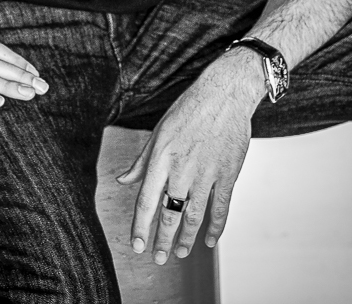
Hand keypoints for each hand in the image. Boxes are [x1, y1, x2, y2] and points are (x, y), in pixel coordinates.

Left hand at [117, 50, 263, 263]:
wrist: (224, 93)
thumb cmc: (190, 108)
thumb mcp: (159, 131)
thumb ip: (142, 160)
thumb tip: (123, 180)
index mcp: (161, 157)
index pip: (146, 201)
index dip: (140, 227)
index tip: (137, 245)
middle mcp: (182, 168)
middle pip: (169, 213)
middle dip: (162, 240)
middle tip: (159, 257)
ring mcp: (206, 172)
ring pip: (193, 216)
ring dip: (186, 238)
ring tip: (179, 251)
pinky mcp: (228, 173)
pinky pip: (221, 207)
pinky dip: (216, 227)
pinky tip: (210, 240)